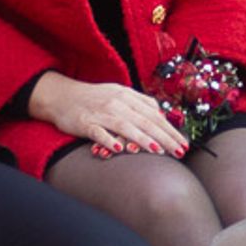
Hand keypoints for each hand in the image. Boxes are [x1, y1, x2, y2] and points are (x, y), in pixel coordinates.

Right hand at [31, 73, 189, 155]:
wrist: (62, 96)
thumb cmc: (93, 98)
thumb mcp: (119, 94)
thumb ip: (140, 103)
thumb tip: (162, 115)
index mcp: (127, 96)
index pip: (154, 114)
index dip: (170, 129)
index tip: (184, 143)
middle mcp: (117, 103)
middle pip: (145, 121)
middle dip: (165, 137)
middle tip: (179, 151)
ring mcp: (101, 113)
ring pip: (126, 126)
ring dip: (143, 139)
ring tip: (157, 150)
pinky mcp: (85, 123)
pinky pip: (99, 132)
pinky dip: (109, 140)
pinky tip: (120, 149)